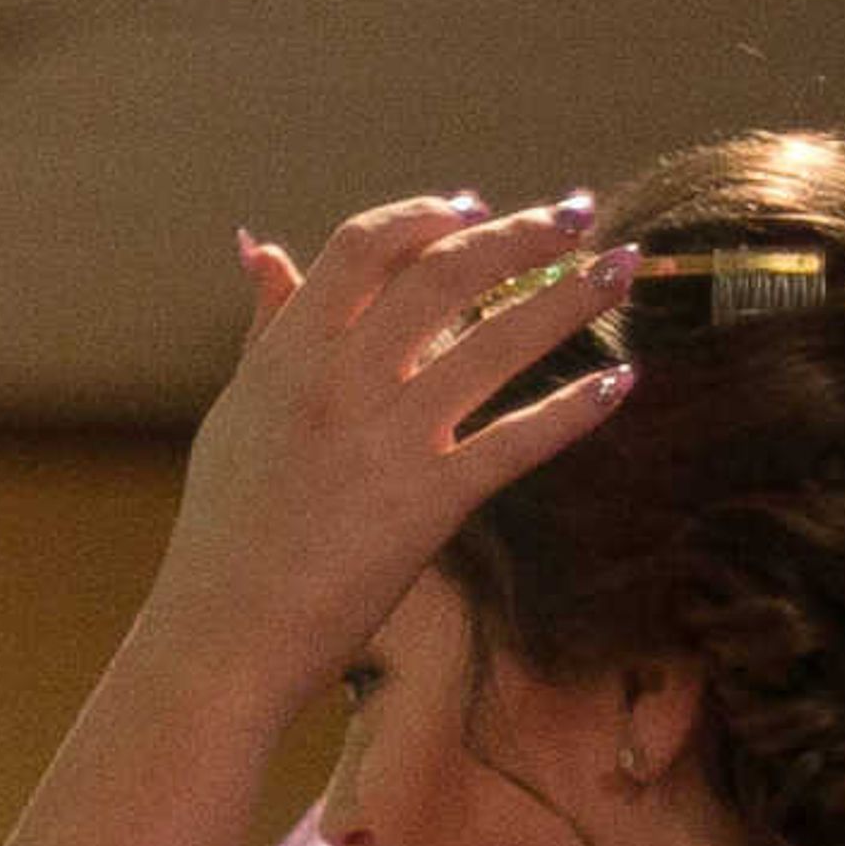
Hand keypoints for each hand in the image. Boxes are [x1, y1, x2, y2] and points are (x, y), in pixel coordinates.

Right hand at [145, 192, 637, 723]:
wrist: (222, 640)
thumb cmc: (223, 534)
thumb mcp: (235, 416)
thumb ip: (264, 330)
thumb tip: (261, 246)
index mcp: (287, 358)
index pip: (365, 247)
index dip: (426, 214)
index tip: (475, 205)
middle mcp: (338, 386)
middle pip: (445, 273)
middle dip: (522, 235)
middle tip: (576, 215)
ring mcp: (385, 443)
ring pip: (496, 343)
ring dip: (568, 298)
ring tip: (622, 269)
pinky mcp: (425, 506)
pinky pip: (515, 441)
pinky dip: (574, 409)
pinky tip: (620, 382)